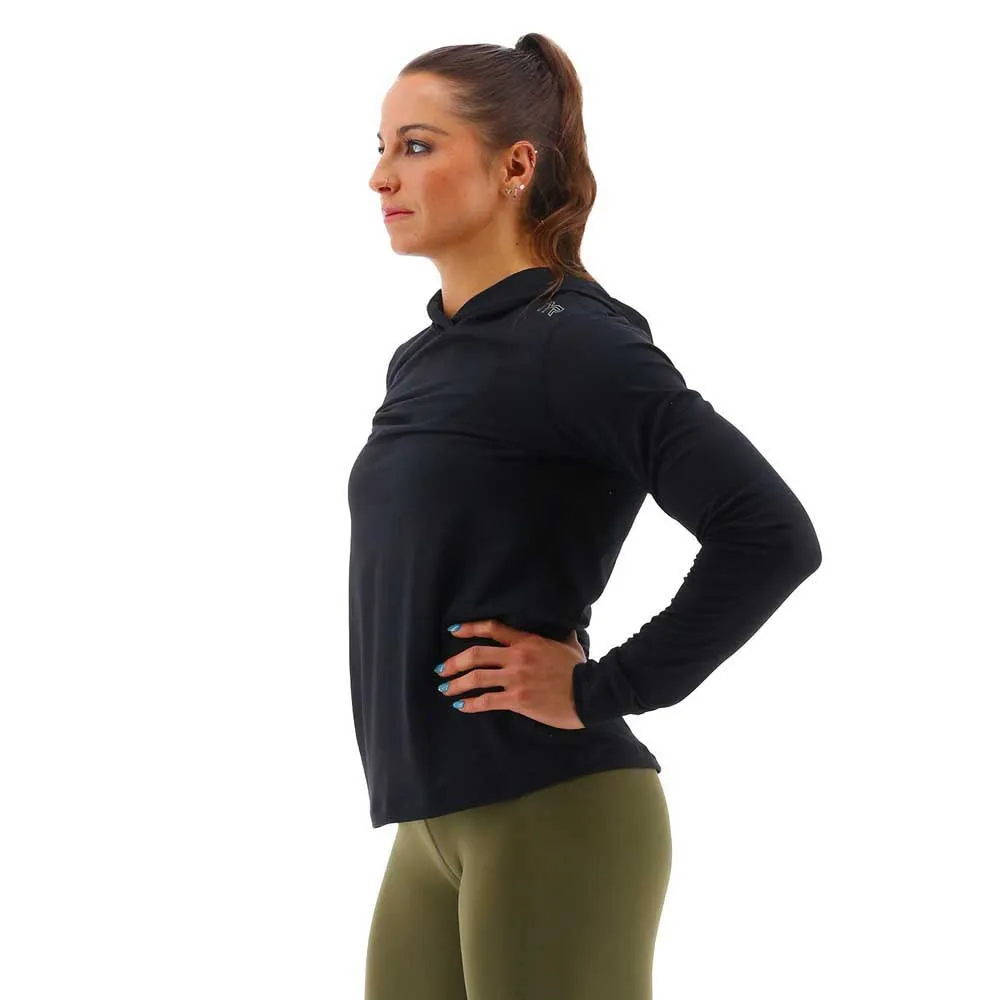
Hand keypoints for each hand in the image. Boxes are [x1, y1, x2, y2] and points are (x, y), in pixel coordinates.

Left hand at [437, 619, 586, 729]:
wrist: (590, 693)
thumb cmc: (581, 669)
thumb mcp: (569, 644)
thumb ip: (561, 633)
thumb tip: (566, 624)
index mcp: (528, 641)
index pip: (492, 629)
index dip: (470, 628)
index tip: (453, 631)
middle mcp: (517, 657)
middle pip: (476, 654)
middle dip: (454, 662)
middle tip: (442, 669)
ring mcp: (516, 678)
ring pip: (477, 678)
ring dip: (457, 683)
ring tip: (445, 688)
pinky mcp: (518, 700)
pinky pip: (487, 701)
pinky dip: (471, 704)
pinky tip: (461, 706)